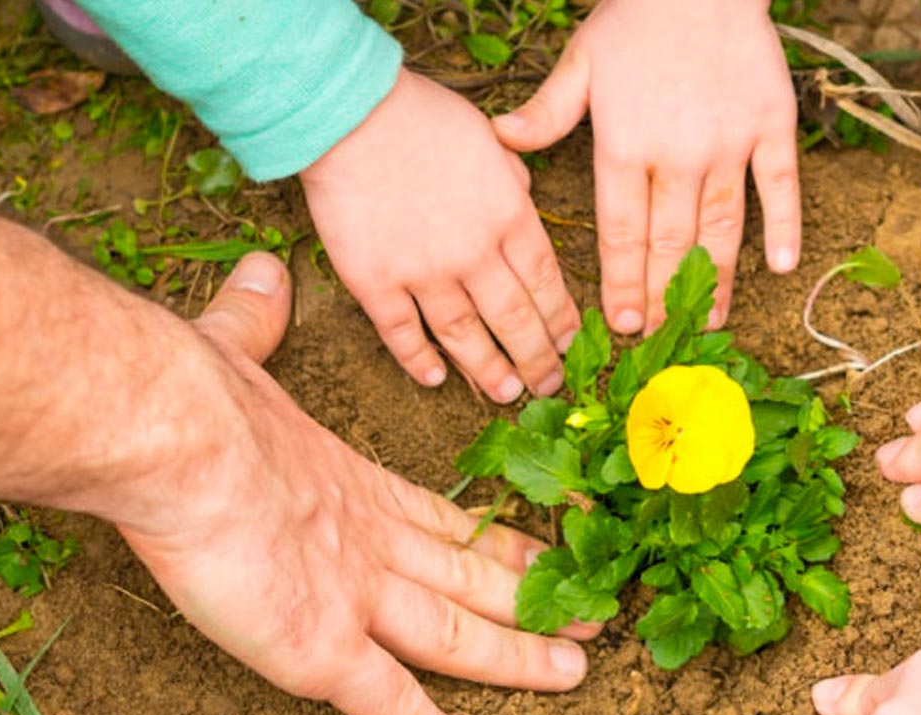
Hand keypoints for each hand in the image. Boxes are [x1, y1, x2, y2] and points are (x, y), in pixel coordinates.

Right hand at [113, 253, 591, 714]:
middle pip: (470, 578)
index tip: (547, 548)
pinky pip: (394, 705)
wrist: (172, 434)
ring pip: (457, 639)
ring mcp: (354, 598)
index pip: (443, 520)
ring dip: (519, 660)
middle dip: (534, 597)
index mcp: (349, 481)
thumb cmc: (187, 398)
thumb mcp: (228, 349)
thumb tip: (259, 275)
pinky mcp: (323, 650)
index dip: (497, 540)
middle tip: (594, 613)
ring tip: (578, 672)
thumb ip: (251, 322)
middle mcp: (369, 542)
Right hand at [302, 70, 578, 403]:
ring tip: (507, 394)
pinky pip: (402, 334)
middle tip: (550, 385)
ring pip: (466, 336)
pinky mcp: (375, 283)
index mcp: (509, 216)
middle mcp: (474, 253)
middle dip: (537, 359)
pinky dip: (419, 360)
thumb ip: (512, 178)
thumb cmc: (420, 115)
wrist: (350, 115)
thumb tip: (524, 198)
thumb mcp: (489, 138)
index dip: (561, 319)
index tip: (570, 344)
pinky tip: (435, 378)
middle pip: (516, 319)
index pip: (546, 282)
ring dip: (489, 371)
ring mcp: (424, 273)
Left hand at [494, 0, 800, 333]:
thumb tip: (503, 139)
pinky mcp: (771, 127)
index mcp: (623, 145)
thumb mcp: (582, 61)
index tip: (621, 327)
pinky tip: (782, 267)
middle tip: (661, 342)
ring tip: (714, 323)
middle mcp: (676, 154)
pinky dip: (783, 227)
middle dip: (663, 299)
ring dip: (717, 280)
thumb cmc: (635, 18)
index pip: (621, 233)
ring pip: (722, 227)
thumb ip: (547, 111)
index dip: (622, 285)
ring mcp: (728, 144)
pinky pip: (780, 187)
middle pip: (669, 243)